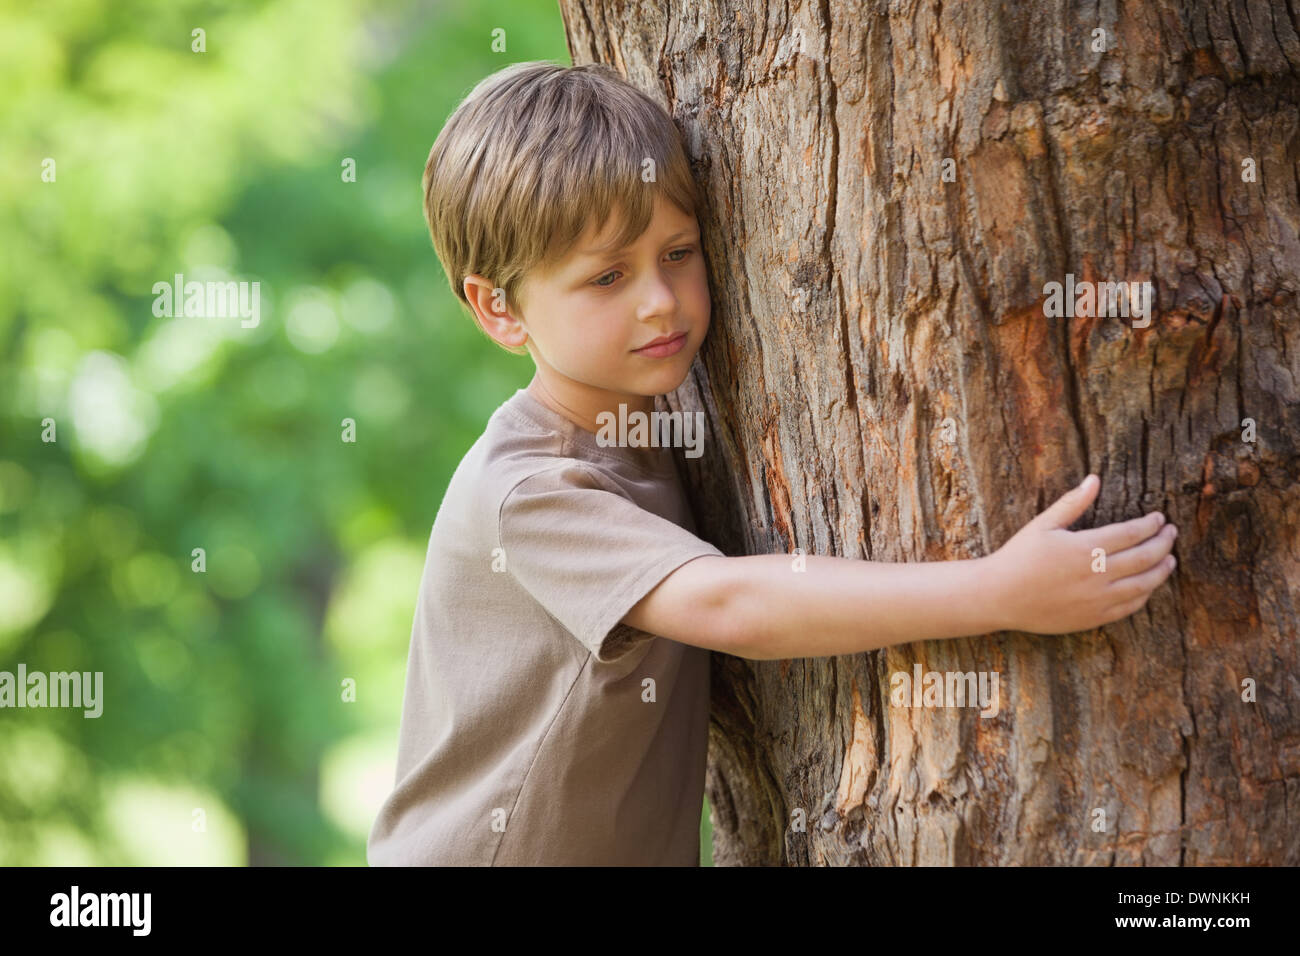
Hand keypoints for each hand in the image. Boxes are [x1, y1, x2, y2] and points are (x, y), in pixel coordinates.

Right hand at [987, 474, 1177, 633]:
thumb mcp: (1042, 525)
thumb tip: (1094, 479)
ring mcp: (1098, 599)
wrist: (999, 597)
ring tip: (1170, 560)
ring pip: (1144, 584)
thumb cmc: (1018, 557)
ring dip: (1161, 570)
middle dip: (1163, 543)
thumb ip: (1072, 503)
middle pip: (1145, 557)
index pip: (1132, 533)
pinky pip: (1130, 606)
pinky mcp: (1094, 618)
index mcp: (1085, 548)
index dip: (1150, 524)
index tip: (1159, 518)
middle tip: (1171, 533)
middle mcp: (1097, 575)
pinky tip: (1147, 585)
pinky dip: (1145, 594)